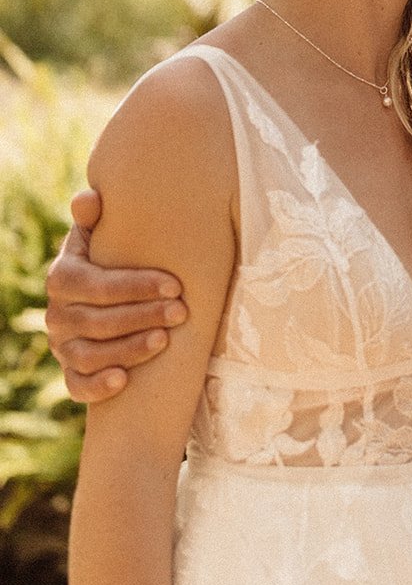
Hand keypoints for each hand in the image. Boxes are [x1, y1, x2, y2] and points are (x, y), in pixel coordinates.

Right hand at [45, 188, 187, 401]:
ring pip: (89, 355)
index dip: (137, 286)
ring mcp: (62, 345)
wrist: (102, 291)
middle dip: (143, 316)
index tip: (175, 285)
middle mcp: (57, 313)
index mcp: (63, 277)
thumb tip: (89, 197)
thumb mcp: (102, 232)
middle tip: (182, 313)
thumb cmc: (112, 255)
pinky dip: (97, 386)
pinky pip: (76, 386)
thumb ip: (95, 215)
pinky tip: (123, 381)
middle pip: (98, 322)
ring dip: (128, 350)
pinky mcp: (70, 371)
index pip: (99, 286)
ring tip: (164, 340)